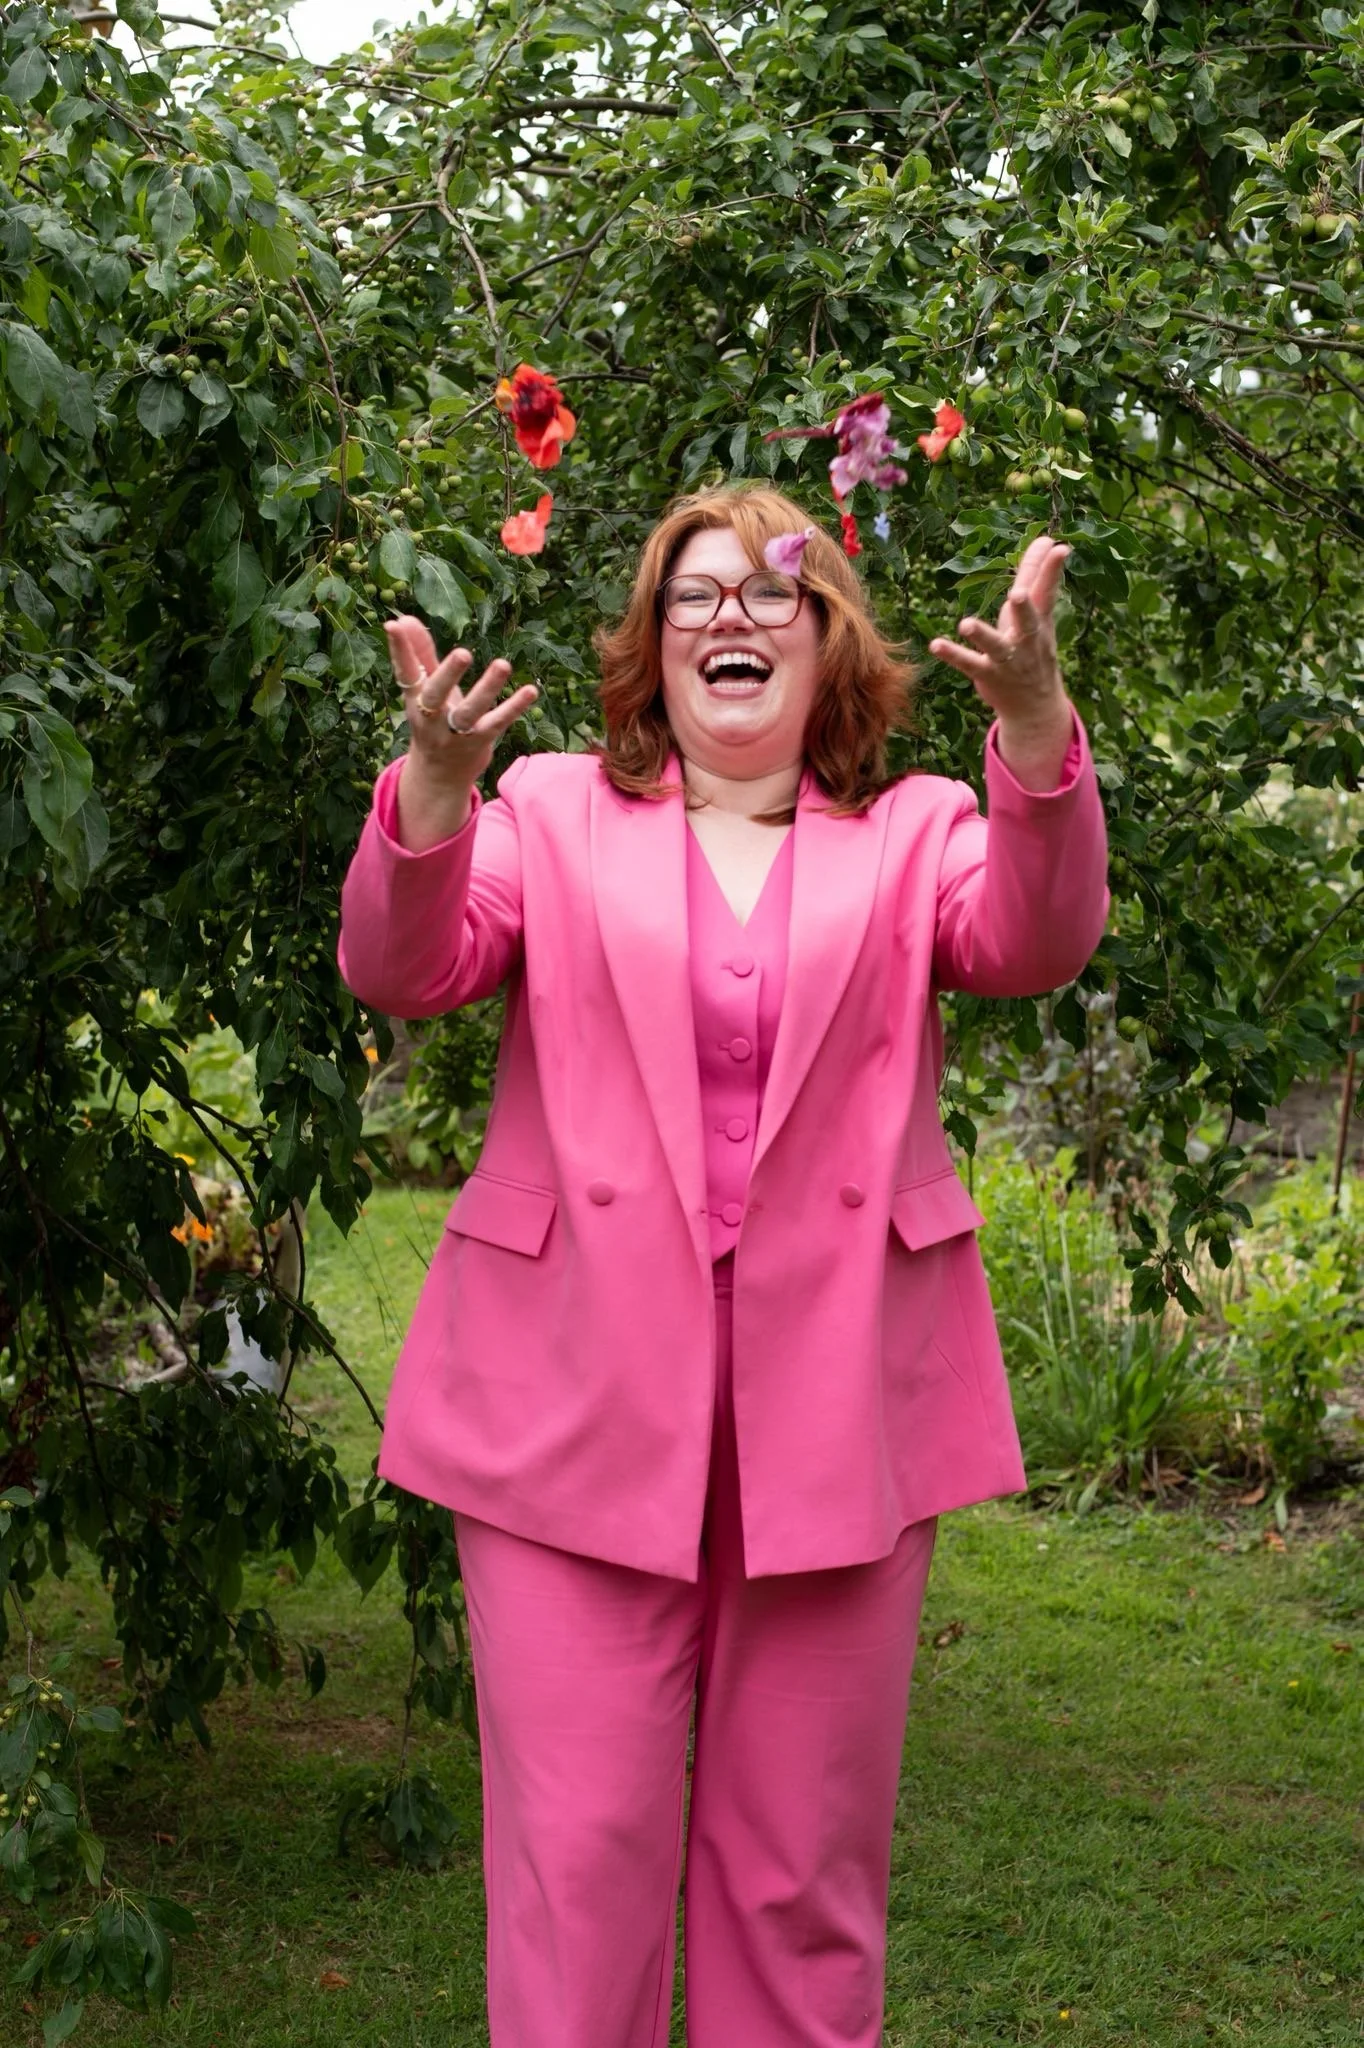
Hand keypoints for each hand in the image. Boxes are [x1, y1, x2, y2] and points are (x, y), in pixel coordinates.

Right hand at [386, 613, 538, 791]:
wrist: (439, 776)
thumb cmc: (433, 720)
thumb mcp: (424, 689)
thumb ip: (419, 653)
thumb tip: (405, 617)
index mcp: (414, 698)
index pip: (405, 671)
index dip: (399, 649)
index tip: (393, 625)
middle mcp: (431, 716)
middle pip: (436, 694)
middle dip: (448, 674)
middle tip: (462, 653)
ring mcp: (455, 732)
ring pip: (470, 711)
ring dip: (487, 689)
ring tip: (503, 664)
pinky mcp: (479, 742)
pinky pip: (497, 723)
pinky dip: (514, 708)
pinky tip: (530, 691)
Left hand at [927, 536, 1070, 725]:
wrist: (1035, 706)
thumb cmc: (1034, 650)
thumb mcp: (1039, 616)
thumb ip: (1037, 579)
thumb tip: (1048, 541)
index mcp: (1040, 622)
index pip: (1047, 592)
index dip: (1052, 570)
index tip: (1058, 547)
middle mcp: (1027, 640)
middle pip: (1028, 621)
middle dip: (1023, 608)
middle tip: (1017, 594)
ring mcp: (1008, 659)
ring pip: (996, 646)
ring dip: (982, 635)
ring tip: (966, 624)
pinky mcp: (987, 674)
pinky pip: (968, 663)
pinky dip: (953, 655)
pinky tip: (935, 644)